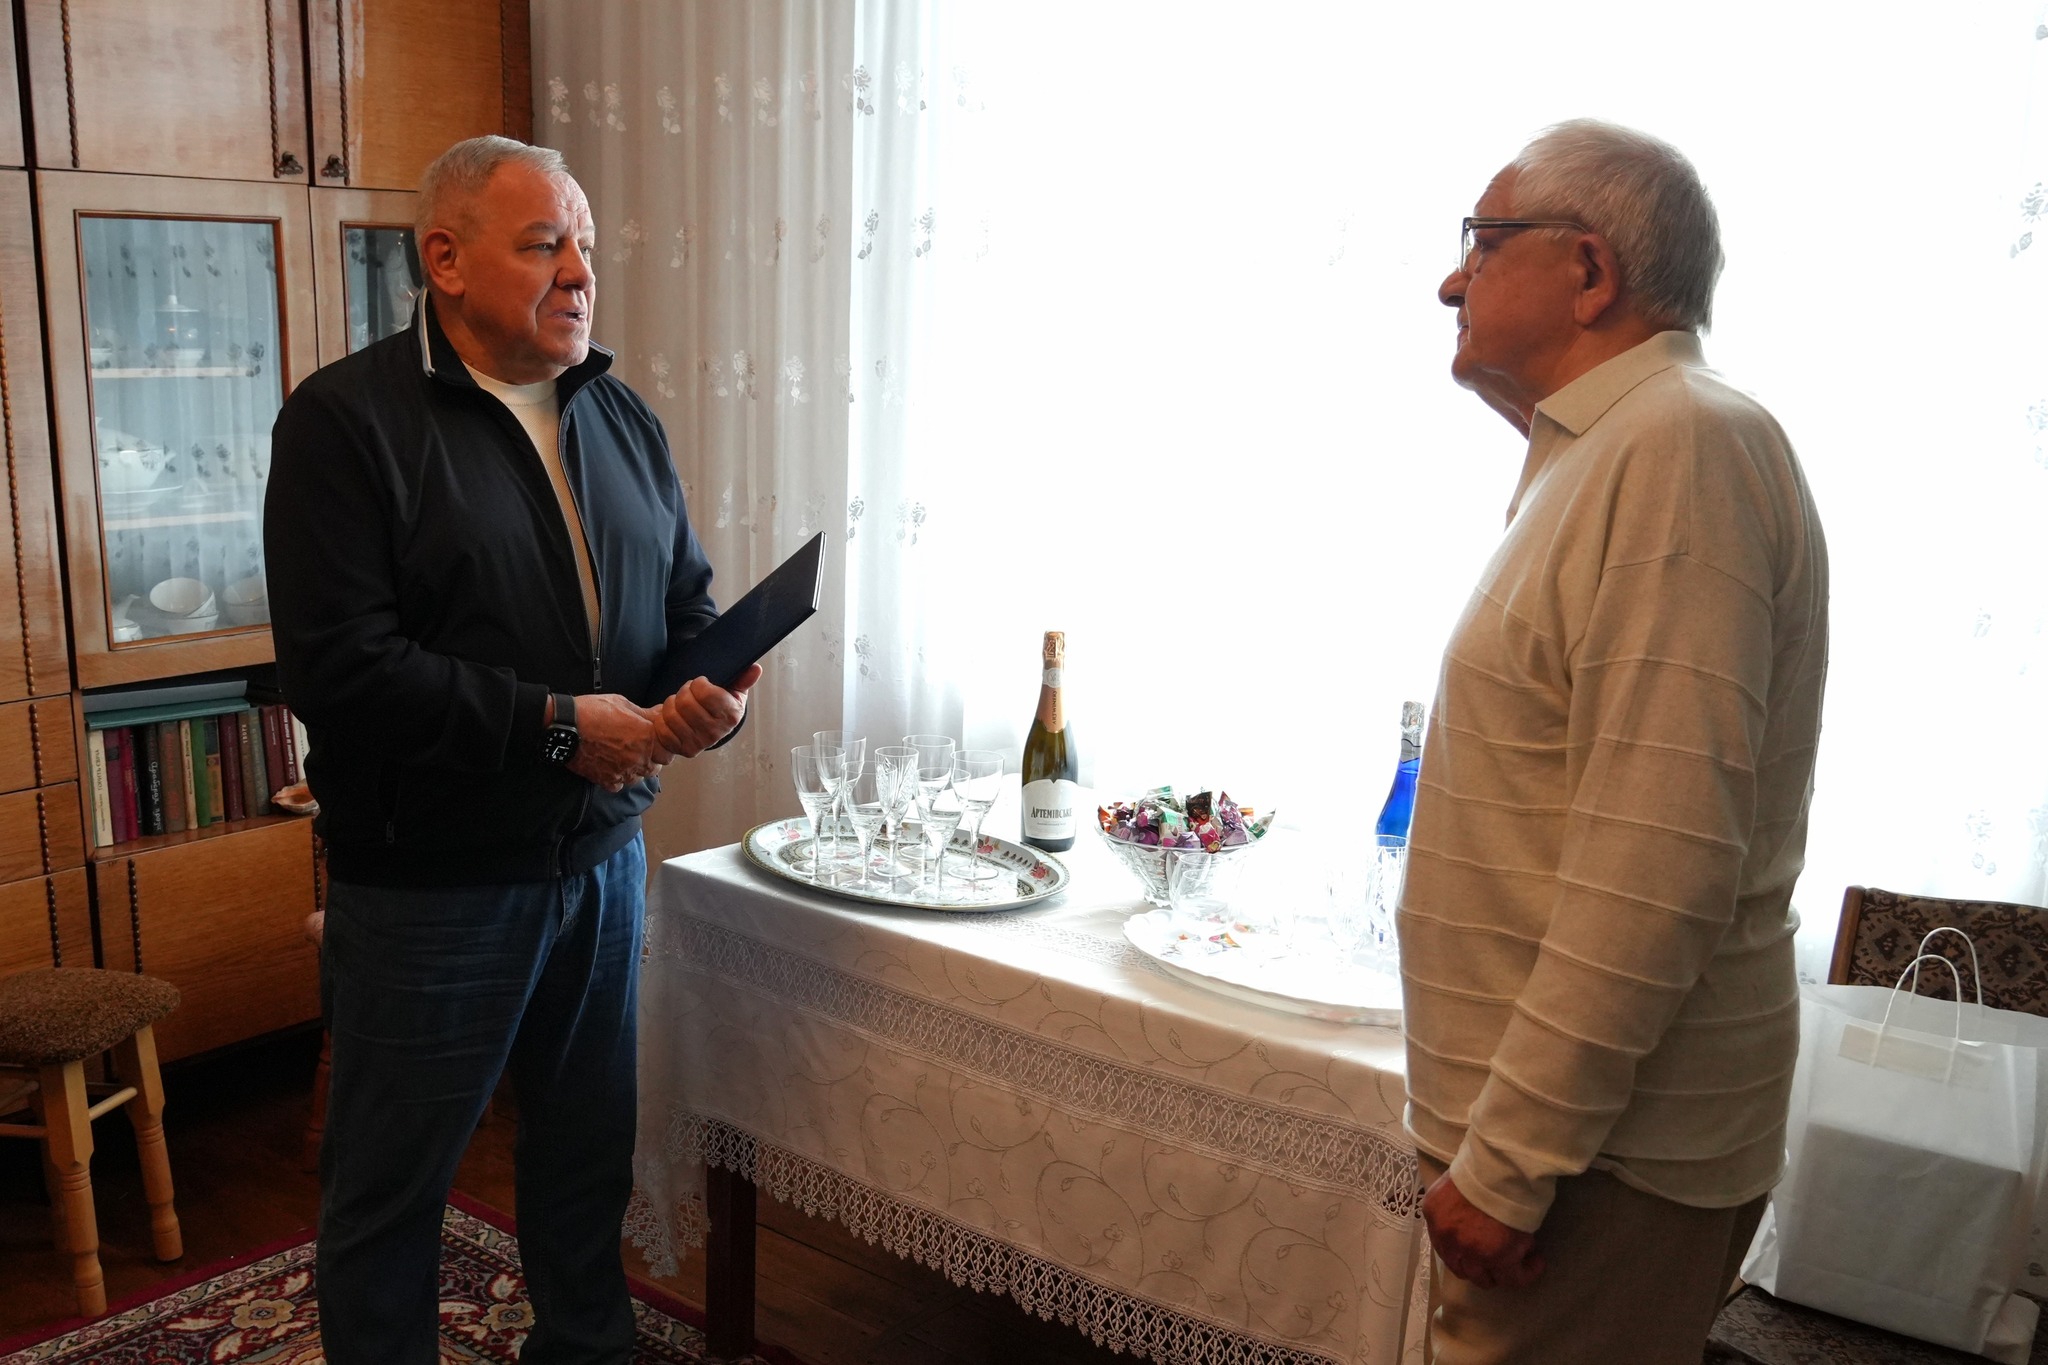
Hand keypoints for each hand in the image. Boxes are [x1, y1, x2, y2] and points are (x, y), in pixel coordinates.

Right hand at [565, 692, 668, 791]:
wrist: (565, 726)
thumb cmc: (593, 710)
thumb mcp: (623, 704)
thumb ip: (645, 714)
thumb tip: (660, 714)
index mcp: (647, 737)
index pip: (667, 751)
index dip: (662, 747)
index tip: (654, 742)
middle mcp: (638, 758)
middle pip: (654, 767)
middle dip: (650, 759)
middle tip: (638, 749)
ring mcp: (623, 772)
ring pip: (637, 778)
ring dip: (634, 770)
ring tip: (623, 758)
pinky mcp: (606, 780)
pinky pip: (618, 785)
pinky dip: (617, 779)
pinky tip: (611, 767)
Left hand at [651, 663, 760, 758]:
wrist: (709, 729)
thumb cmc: (720, 706)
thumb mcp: (734, 691)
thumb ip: (743, 678)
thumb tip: (756, 668)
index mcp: (731, 715)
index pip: (705, 692)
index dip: (699, 683)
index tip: (702, 683)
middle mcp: (715, 732)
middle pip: (685, 702)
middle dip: (684, 692)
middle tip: (689, 693)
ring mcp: (698, 743)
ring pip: (671, 714)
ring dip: (672, 704)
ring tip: (680, 705)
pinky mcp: (681, 749)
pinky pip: (662, 729)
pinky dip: (663, 720)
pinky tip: (673, 718)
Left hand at [1422, 1168, 1544, 1289]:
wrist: (1500, 1168)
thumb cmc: (1482, 1167)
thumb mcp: (1458, 1183)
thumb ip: (1458, 1204)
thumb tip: (1475, 1216)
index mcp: (1434, 1214)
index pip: (1444, 1245)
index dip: (1463, 1251)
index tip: (1480, 1247)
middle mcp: (1447, 1238)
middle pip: (1461, 1268)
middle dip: (1479, 1267)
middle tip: (1498, 1258)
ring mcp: (1471, 1252)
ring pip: (1484, 1279)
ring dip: (1500, 1273)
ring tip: (1519, 1262)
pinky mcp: (1498, 1259)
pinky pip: (1513, 1278)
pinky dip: (1526, 1273)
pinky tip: (1536, 1262)